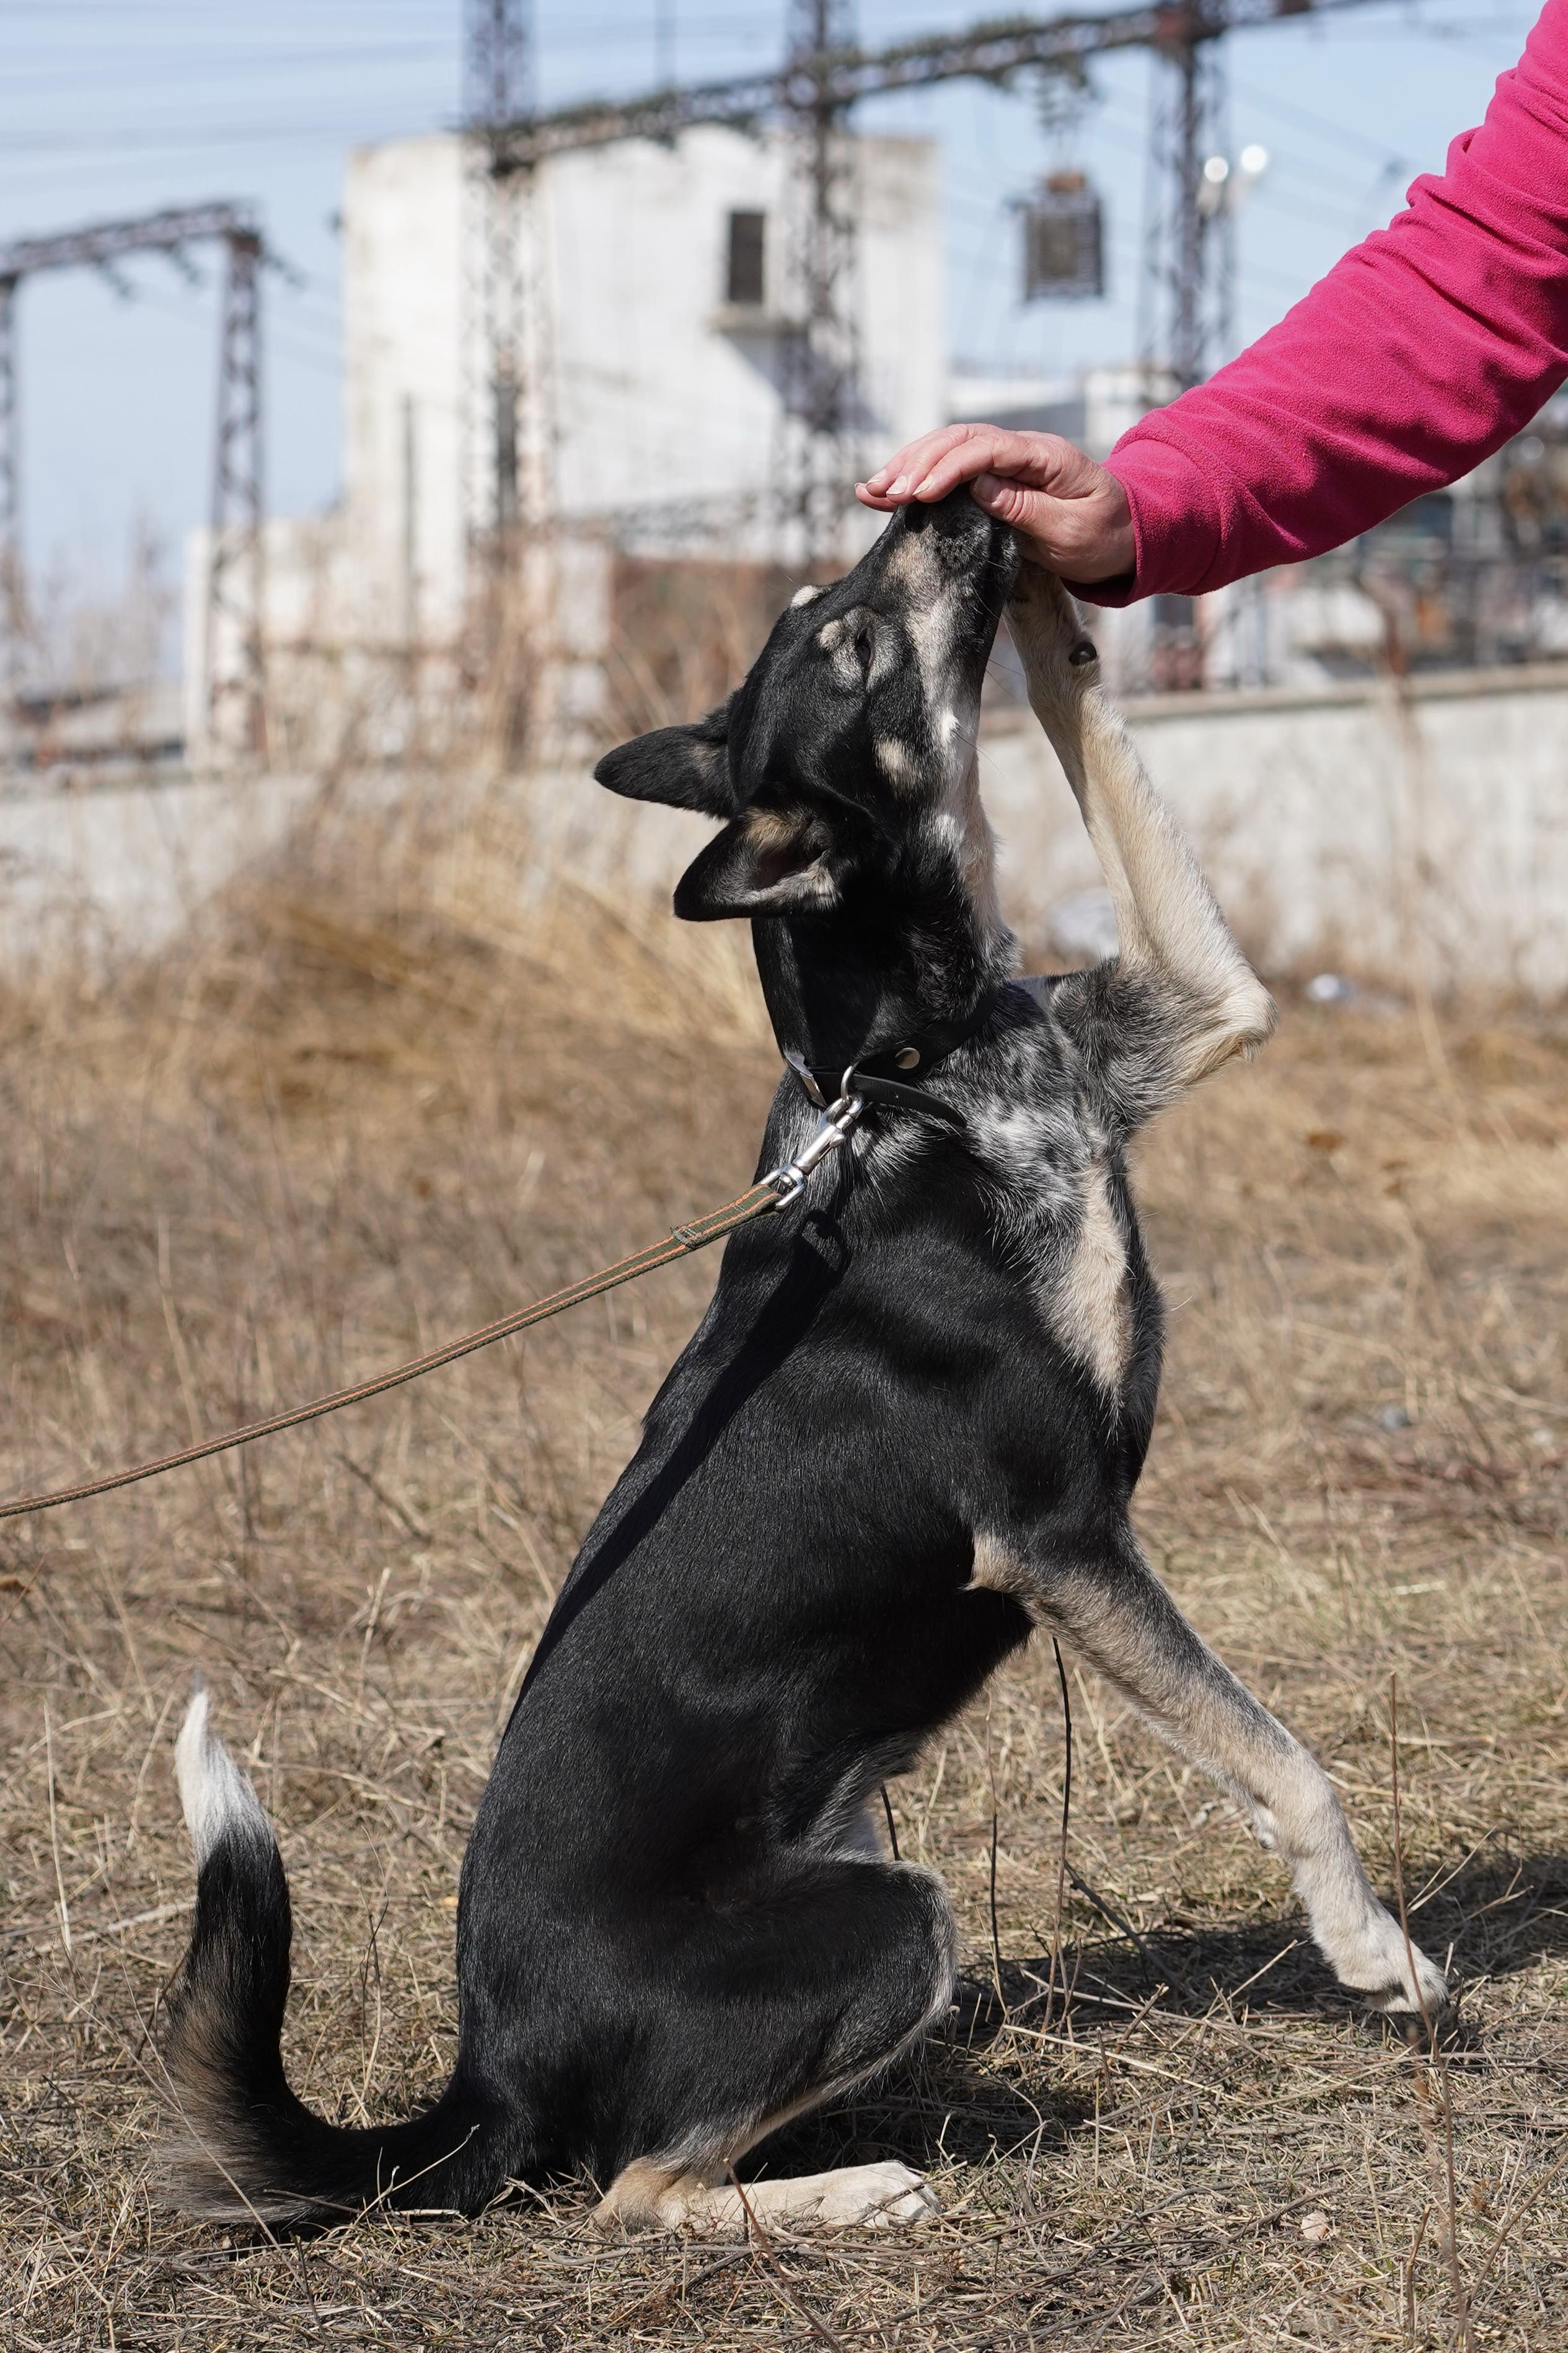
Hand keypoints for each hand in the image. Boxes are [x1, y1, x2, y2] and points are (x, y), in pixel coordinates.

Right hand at [856, 424, 1133, 583]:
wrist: (1125, 536)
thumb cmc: (1104, 536)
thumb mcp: (1072, 530)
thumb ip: (1027, 507)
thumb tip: (978, 487)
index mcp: (1045, 456)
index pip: (987, 449)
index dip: (949, 468)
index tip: (920, 494)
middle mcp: (1021, 450)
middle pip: (958, 440)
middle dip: (916, 464)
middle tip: (882, 491)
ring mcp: (1005, 462)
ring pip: (946, 450)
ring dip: (907, 468)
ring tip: (871, 491)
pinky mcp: (993, 479)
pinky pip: (949, 471)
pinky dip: (916, 480)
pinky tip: (884, 492)